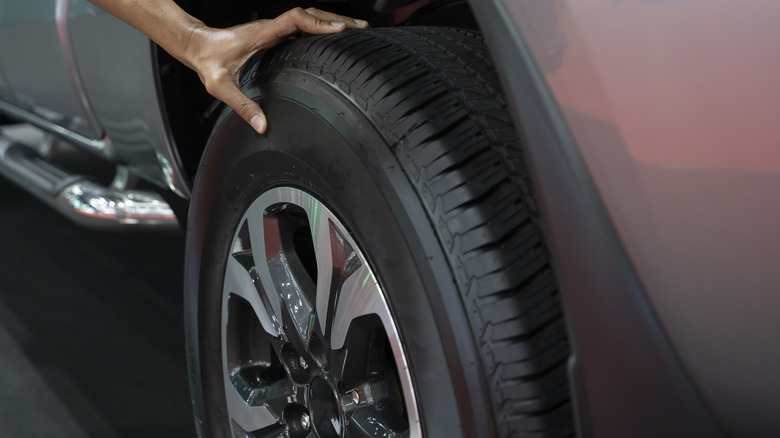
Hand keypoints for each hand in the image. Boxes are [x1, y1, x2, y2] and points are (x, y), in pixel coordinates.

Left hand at [183, 8, 367, 133]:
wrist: (197, 46)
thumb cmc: (208, 62)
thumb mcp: (220, 87)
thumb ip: (241, 106)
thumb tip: (262, 125)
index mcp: (263, 33)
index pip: (296, 20)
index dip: (319, 23)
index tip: (339, 29)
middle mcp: (272, 28)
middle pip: (311, 14)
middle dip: (337, 20)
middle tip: (361, 28)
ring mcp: (275, 30)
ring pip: (309, 18)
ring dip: (332, 21)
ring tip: (357, 30)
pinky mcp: (276, 35)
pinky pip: (304, 27)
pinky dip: (322, 29)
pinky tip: (334, 38)